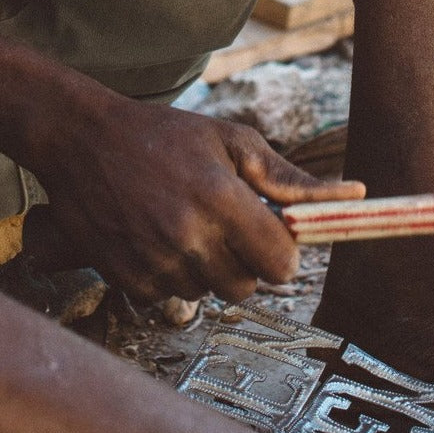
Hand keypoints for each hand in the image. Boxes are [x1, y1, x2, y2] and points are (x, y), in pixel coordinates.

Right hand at [32, 98, 365, 304]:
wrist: (80, 140)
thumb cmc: (163, 135)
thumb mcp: (230, 141)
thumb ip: (288, 178)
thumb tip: (353, 196)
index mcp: (220, 199)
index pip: (280, 264)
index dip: (281, 253)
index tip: (268, 236)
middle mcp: (186, 236)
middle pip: (246, 287)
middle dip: (244, 263)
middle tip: (222, 227)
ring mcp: (153, 261)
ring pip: (206, 293)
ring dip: (203, 268)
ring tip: (181, 225)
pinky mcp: (125, 278)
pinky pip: (167, 296)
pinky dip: (168, 275)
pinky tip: (153, 237)